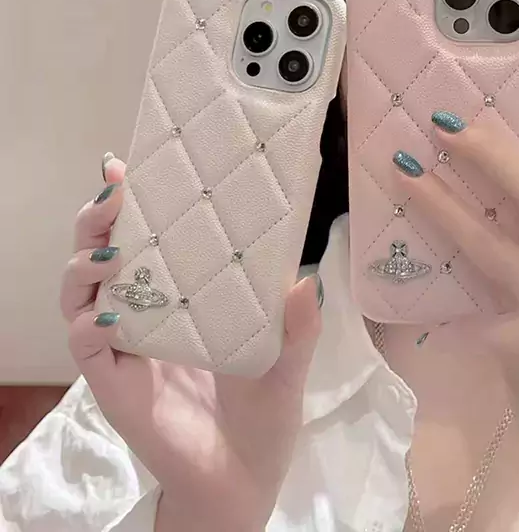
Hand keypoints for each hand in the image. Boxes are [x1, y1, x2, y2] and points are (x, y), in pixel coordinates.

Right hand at [61, 157, 321, 531]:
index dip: (133, 204)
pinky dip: (90, 329)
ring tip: (110, 251)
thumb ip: (298, 326)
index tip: (127, 166)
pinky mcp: (116, 386)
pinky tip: (106, 316)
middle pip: (105, 256)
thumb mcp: (288, 361)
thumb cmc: (265, 413)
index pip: (149, 241)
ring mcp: (127, 350)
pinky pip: (89, 351)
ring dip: (87, 267)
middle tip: (114, 193)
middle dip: (99, 222)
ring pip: (83, 296)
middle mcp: (148, 315)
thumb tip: (308, 280)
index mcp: (184, 298)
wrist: (244, 479)